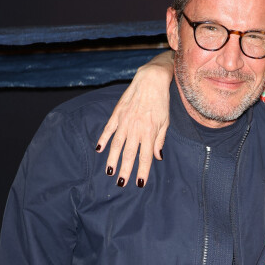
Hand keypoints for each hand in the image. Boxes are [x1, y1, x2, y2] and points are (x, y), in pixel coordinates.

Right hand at [96, 51, 173, 186]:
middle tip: (121, 183)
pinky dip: (103, 140)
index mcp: (149, 132)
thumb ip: (159, 141)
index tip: (139, 184)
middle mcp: (136, 128)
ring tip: (110, 172)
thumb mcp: (165, 122)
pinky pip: (108, 129)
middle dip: (125, 170)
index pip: (145, 157)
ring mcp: (124, 121)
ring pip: (117, 145)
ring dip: (112, 159)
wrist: (150, 80)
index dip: (142, 171)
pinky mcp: (117, 114)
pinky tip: (99, 149)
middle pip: (129, 154)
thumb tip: (157, 158)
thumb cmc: (161, 102)